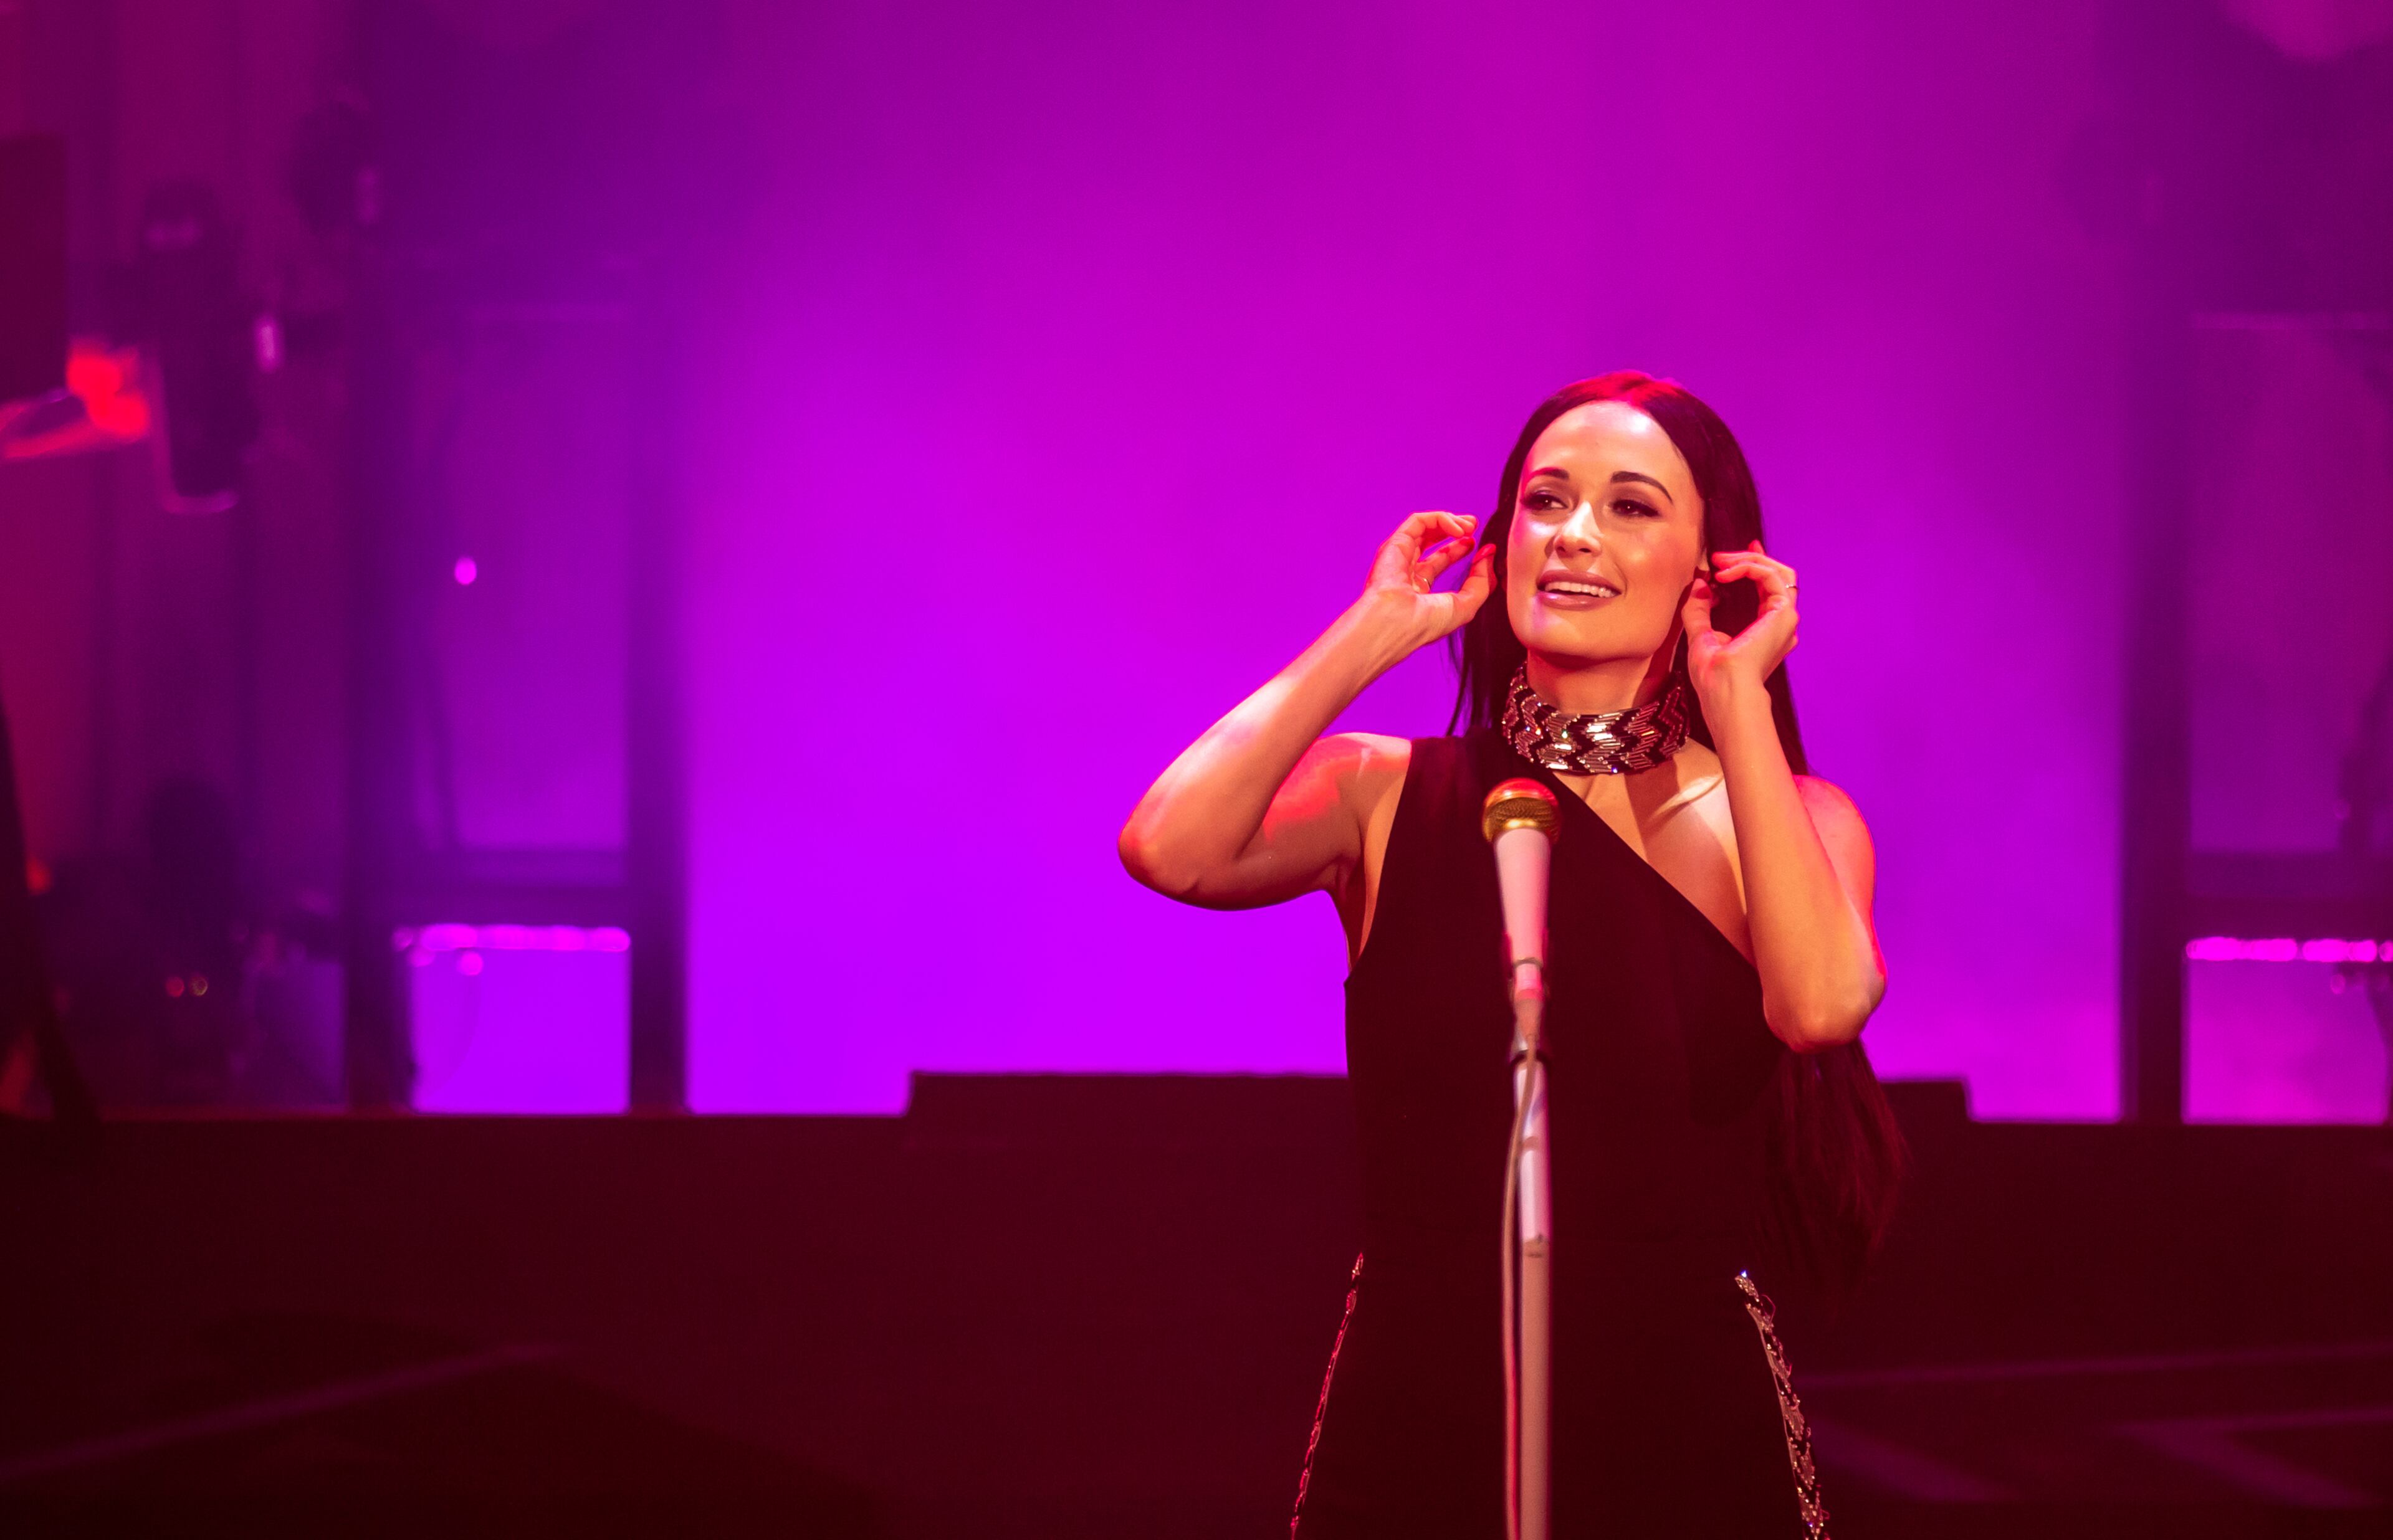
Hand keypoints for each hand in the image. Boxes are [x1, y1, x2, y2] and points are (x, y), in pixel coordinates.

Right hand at [1358, 510, 1497, 645]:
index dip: (1459, 549)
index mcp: (1419, 589)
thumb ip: (1481, 581)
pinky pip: (1419, 521)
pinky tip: (1458, 529)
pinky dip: (1440, 519)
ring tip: (1470, 525)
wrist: (1396, 624)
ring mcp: (1399, 556)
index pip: (1439, 560)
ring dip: (1450, 521)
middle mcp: (1407, 571)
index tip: (1479, 546)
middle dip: (1455, 529)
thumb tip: (1488, 554)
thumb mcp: (1466, 605)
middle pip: (1431, 539)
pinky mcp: (1395, 543)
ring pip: (1425, 527)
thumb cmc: (1424, 623)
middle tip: (1474, 526)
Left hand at [1681, 540, 1796, 705]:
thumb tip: (1700, 585)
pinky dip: (1748, 568)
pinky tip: (1724, 575)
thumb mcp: (1700, 636)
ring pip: (1780, 572)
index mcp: (1767, 630)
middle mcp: (1781, 624)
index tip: (1731, 558)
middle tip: (1719, 557)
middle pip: (1777, 577)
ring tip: (1720, 561)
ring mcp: (1786, 618)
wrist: (1724, 687)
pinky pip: (1771, 577)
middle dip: (1749, 558)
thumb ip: (1700, 610)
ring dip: (1749, 559)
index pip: (1769, 589)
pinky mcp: (1784, 613)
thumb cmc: (1713, 674)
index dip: (1754, 566)